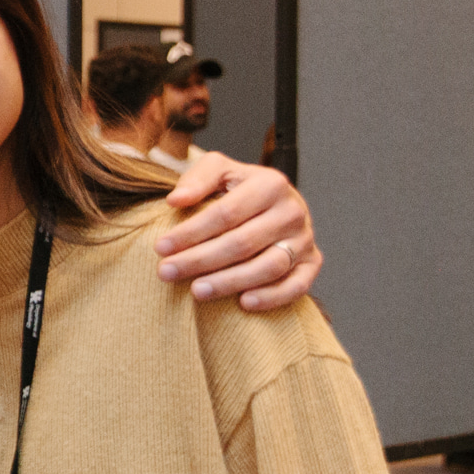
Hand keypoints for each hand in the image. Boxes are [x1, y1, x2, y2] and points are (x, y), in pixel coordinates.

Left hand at [155, 154, 318, 309]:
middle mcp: (292, 211)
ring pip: (268, 267)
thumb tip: (176, 200)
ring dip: (230, 282)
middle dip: (200, 260)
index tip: (160, 247)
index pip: (226, 213)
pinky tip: (244, 303)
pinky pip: (297, 286)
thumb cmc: (240, 189)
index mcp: (270, 184)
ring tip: (196, 291)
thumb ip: (197, 179)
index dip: (191, 232)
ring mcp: (304, 239)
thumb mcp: (219, 171)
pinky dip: (272, 297)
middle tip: (167, 272)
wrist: (275, 203)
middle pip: (243, 242)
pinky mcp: (312, 263)